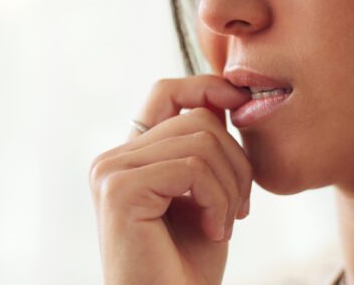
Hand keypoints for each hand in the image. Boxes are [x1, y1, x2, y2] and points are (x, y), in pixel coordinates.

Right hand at [89, 75, 253, 284]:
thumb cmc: (187, 268)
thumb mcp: (205, 196)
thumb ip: (205, 148)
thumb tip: (225, 96)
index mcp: (130, 158)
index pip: (167, 92)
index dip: (208, 87)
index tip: (242, 102)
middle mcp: (112, 160)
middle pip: (196, 118)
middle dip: (236, 162)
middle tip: (239, 209)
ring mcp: (111, 172)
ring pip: (201, 141)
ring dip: (230, 187)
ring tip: (223, 225)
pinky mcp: (120, 190)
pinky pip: (192, 167)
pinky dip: (217, 200)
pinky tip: (213, 232)